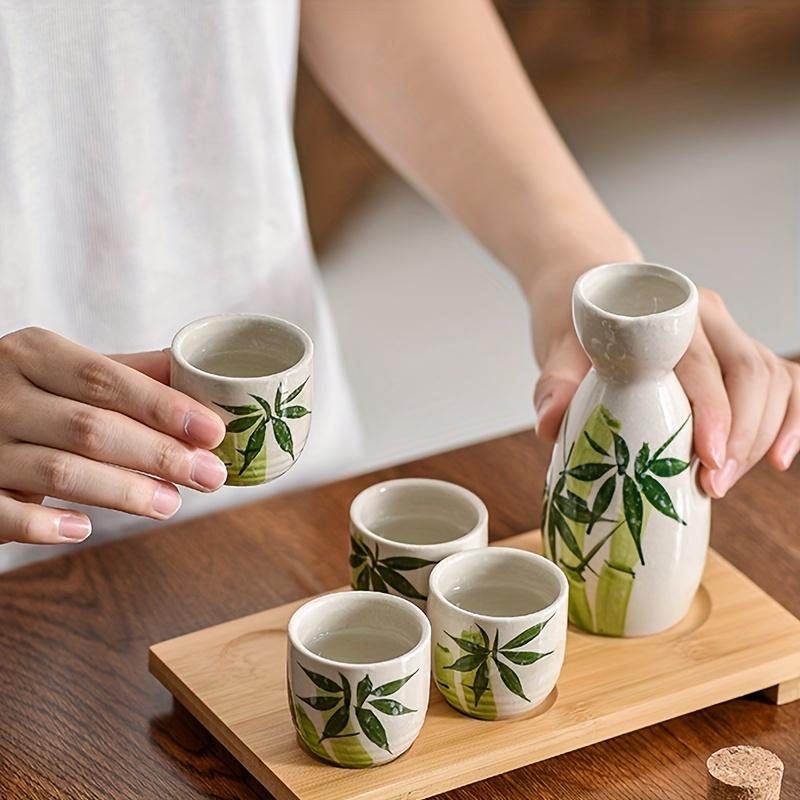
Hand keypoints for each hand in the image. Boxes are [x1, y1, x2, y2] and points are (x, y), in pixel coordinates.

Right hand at [0, 328, 226, 544]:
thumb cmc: (27, 395)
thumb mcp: (66, 370)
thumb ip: (127, 373)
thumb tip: (200, 375)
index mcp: (32, 355)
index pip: (104, 380)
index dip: (162, 407)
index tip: (212, 431)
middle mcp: (1, 396)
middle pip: (90, 428)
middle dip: (159, 454)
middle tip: (209, 475)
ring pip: (59, 471)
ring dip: (124, 492)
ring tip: (171, 503)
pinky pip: (6, 515)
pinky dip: (46, 525)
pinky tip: (83, 529)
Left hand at [533, 280, 799, 497]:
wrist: (595, 298)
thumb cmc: (579, 326)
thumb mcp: (557, 349)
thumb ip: (555, 384)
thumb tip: (549, 423)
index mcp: (667, 311)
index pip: (701, 362)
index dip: (713, 412)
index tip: (709, 458)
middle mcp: (708, 317)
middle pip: (748, 373)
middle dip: (740, 435)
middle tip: (712, 485)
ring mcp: (730, 335)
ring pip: (771, 381)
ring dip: (759, 436)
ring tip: (722, 482)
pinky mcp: (741, 356)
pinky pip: (784, 383)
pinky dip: (792, 419)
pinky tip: (780, 459)